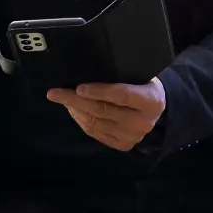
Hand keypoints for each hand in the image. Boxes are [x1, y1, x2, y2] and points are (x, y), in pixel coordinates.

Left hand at [47, 78, 165, 151]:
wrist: (157, 107)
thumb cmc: (144, 84)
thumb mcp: (141, 75)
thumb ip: (121, 75)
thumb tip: (88, 67)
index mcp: (151, 101)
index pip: (122, 95)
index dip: (99, 91)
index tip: (78, 87)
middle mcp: (143, 122)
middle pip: (104, 111)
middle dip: (76, 100)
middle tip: (56, 93)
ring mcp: (133, 136)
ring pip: (96, 123)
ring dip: (75, 110)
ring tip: (63, 99)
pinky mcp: (123, 145)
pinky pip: (96, 133)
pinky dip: (81, 121)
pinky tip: (73, 110)